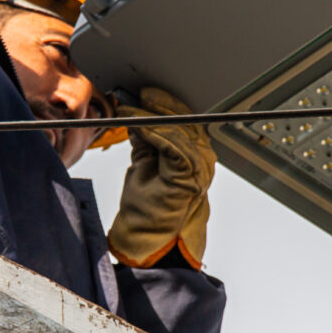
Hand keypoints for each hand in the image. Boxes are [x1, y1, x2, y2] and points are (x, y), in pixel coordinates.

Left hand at [107, 88, 215, 269]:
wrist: (148, 239)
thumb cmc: (147, 209)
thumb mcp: (143, 164)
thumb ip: (145, 141)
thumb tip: (136, 116)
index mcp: (193, 155)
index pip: (184, 118)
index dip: (164, 103)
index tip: (144, 93)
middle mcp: (201, 159)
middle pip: (184, 119)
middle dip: (158, 105)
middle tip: (136, 95)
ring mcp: (199, 168)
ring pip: (178, 129)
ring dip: (151, 116)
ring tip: (130, 109)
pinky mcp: (190, 175)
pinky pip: (173, 144)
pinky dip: (153, 131)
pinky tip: (137, 123)